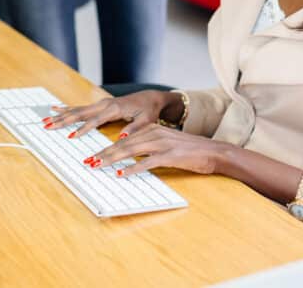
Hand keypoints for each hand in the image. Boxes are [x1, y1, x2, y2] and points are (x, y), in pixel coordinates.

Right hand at [44, 90, 171, 139]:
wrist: (150, 98)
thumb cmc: (149, 111)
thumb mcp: (147, 121)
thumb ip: (135, 129)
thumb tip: (123, 136)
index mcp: (114, 109)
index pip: (95, 120)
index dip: (84, 128)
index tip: (72, 136)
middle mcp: (104, 104)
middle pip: (80, 113)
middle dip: (63, 120)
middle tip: (48, 125)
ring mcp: (100, 104)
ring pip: (77, 110)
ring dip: (60, 115)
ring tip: (45, 120)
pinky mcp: (99, 105)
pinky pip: (80, 108)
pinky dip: (67, 109)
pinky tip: (55, 109)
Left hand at [88, 123, 230, 176]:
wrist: (213, 151)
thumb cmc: (189, 151)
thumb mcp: (166, 144)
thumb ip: (148, 149)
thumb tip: (129, 159)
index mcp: (152, 129)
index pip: (124, 138)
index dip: (106, 147)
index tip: (92, 155)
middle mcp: (154, 133)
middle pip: (123, 143)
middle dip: (103, 153)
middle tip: (88, 162)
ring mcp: (162, 143)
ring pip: (131, 150)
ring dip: (112, 159)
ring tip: (98, 166)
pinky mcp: (170, 155)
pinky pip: (148, 162)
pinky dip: (133, 168)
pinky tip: (122, 174)